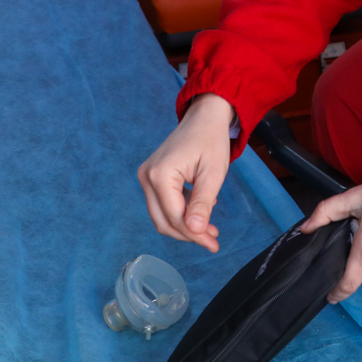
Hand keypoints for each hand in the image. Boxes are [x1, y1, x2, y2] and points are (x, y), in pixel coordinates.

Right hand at [138, 93, 234, 251]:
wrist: (204, 117)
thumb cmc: (211, 140)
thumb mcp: (213, 173)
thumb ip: (203, 203)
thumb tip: (196, 231)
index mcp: (160, 174)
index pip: (175, 216)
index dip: (195, 235)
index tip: (214, 245)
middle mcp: (147, 177)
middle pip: (163, 220)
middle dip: (188, 234)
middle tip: (212, 240)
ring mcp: (146, 177)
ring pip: (161, 216)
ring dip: (184, 226)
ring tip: (209, 229)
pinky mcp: (151, 178)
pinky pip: (163, 204)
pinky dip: (180, 213)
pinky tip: (200, 212)